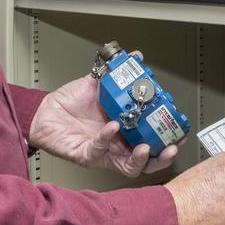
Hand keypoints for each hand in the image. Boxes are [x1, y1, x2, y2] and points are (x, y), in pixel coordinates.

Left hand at [28, 74, 180, 177]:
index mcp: (124, 129)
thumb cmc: (69, 103)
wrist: (45, 111)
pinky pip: (100, 150)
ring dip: (140, 158)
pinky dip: (107, 139)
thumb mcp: (97, 84)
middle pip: (147, 161)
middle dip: (162, 157)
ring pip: (128, 167)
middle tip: (171, 147)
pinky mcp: (86, 155)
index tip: (179, 130)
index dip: (167, 138)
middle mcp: (117, 145)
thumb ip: (116, 73)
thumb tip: (135, 58)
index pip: (152, 139)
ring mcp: (103, 153)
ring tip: (147, 146)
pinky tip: (113, 127)